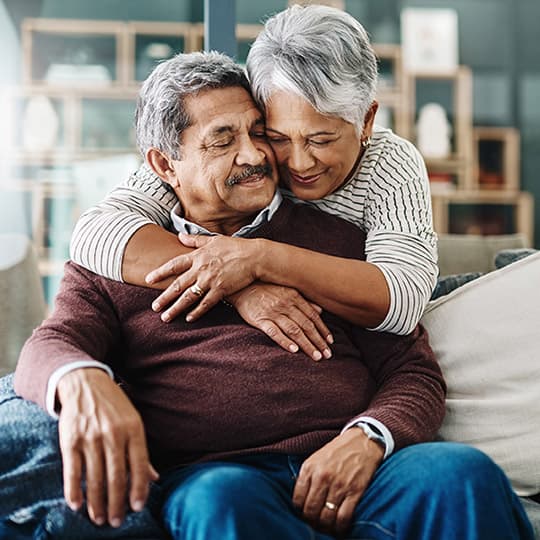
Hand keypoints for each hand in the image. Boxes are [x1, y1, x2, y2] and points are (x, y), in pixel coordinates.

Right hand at [57, 368, 158, 527]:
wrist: (85, 383)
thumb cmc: (114, 406)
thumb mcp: (133, 422)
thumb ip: (141, 452)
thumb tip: (155, 478)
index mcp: (134, 429)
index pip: (139, 465)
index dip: (139, 489)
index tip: (138, 508)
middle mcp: (113, 434)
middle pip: (116, 476)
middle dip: (117, 503)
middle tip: (116, 522)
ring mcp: (91, 437)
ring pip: (95, 478)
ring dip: (97, 503)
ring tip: (99, 518)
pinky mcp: (70, 440)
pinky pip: (73, 470)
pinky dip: (74, 490)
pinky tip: (77, 505)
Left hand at [146, 234, 260, 322]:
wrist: (254, 256)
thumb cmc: (235, 247)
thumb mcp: (213, 240)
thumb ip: (195, 240)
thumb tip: (180, 236)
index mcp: (198, 256)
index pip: (174, 265)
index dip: (160, 272)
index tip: (148, 279)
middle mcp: (201, 269)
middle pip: (178, 285)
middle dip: (164, 297)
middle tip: (154, 307)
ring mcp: (210, 280)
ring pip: (189, 297)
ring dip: (176, 308)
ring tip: (165, 317)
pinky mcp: (221, 290)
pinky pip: (206, 304)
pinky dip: (196, 312)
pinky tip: (188, 319)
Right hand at [229, 283, 332, 360]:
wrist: (241, 286)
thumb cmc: (265, 289)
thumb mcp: (286, 290)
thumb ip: (303, 301)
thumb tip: (320, 311)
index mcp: (294, 297)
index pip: (313, 316)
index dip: (323, 330)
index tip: (330, 342)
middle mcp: (286, 305)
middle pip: (306, 325)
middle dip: (318, 341)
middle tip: (327, 355)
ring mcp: (273, 312)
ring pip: (294, 330)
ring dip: (306, 344)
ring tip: (316, 356)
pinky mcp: (260, 320)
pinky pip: (274, 332)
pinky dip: (285, 341)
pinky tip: (294, 350)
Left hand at [293, 427, 383, 535]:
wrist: (362, 441)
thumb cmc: (337, 451)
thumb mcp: (316, 458)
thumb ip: (307, 476)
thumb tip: (300, 499)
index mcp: (310, 468)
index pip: (297, 499)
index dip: (300, 511)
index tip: (304, 514)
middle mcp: (322, 477)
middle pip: (310, 511)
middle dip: (311, 521)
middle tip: (315, 523)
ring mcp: (339, 485)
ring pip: (326, 517)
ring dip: (325, 527)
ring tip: (326, 527)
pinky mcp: (355, 491)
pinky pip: (344, 517)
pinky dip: (340, 527)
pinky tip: (339, 528)